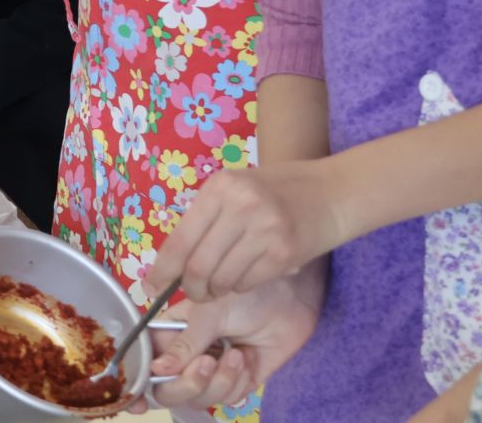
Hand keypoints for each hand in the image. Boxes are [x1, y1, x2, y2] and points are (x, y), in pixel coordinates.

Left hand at [144, 160, 347, 304]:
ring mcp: (264, 230)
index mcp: (219, 188)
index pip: (180, 240)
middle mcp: (240, 207)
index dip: (162, 270)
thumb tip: (171, 261)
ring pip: (222, 280)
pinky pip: (247, 283)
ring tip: (218, 287)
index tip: (151, 287)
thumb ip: (205, 217)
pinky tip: (244, 278)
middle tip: (193, 294)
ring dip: (215, 292)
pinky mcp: (285, 254)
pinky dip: (239, 288)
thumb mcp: (234, 189)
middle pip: (198, 266)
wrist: (331, 192)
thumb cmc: (276, 191)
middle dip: (190, 289)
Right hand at [144, 263, 324, 411]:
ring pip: (198, 399)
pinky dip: (237, 382)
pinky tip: (247, 358)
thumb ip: (184, 343)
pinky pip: (227, 399)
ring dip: (218, 381)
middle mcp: (185, 355)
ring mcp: (211, 371)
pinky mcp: (238, 382)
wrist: (289, 299)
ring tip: (236, 354)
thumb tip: (157, 369)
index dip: (137, 382)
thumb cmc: (242, 294)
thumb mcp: (207, 313)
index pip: (144, 362)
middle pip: (167, 390)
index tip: (134, 401)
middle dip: (187, 384)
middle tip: (208, 363)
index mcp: (169, 333)